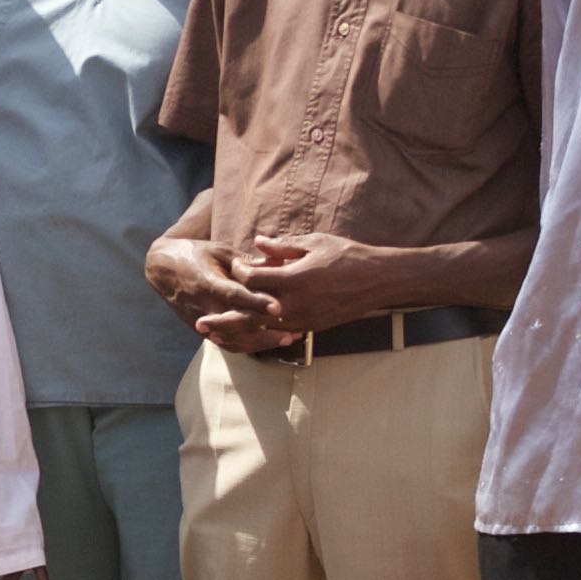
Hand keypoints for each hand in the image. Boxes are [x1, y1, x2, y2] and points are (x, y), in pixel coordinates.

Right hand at [146, 232, 284, 352]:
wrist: (162, 269)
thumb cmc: (196, 254)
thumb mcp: (220, 251)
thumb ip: (248, 261)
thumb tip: (279, 262)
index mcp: (208, 282)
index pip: (234, 295)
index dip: (256, 302)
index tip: (278, 307)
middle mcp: (204, 305)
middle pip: (237, 324)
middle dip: (266, 331)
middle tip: (294, 332)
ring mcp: (201, 320)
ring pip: (233, 339)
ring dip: (262, 342)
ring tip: (287, 339)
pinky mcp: (200, 329)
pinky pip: (226, 343)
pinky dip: (248, 346)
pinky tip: (268, 343)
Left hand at [232, 232, 403, 338]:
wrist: (380, 281)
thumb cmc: (348, 256)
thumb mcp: (314, 243)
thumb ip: (283, 247)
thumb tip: (257, 244)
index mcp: (292, 279)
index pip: (251, 281)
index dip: (239, 273)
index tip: (235, 266)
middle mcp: (294, 304)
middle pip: (250, 315)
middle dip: (224, 320)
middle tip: (200, 325)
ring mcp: (303, 319)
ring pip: (263, 330)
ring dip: (240, 332)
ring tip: (218, 336)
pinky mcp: (312, 327)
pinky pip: (281, 334)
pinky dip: (263, 335)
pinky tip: (250, 336)